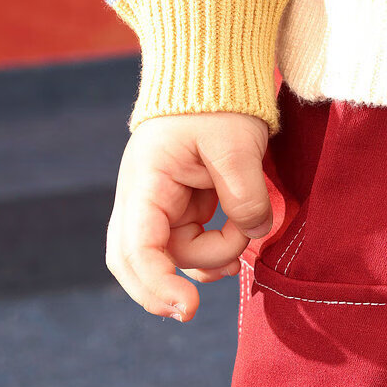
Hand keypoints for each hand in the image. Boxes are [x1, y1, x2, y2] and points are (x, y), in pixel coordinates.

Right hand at [105, 112, 271, 320]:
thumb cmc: (221, 102)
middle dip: (162, 290)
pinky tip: (238, 248)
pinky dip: (215, 254)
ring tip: (244, 234)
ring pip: (175, 257)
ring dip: (211, 259)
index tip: (189, 307)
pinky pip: (191, 247)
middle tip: (191, 311)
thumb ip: (244, 195)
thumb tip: (253, 234)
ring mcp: (161, 205)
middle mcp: (144, 198)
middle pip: (134, 262)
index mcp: (146, 181)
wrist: (217, 75)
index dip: (157, 283)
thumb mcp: (237, 144)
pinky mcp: (183, 208)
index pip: (136, 246)